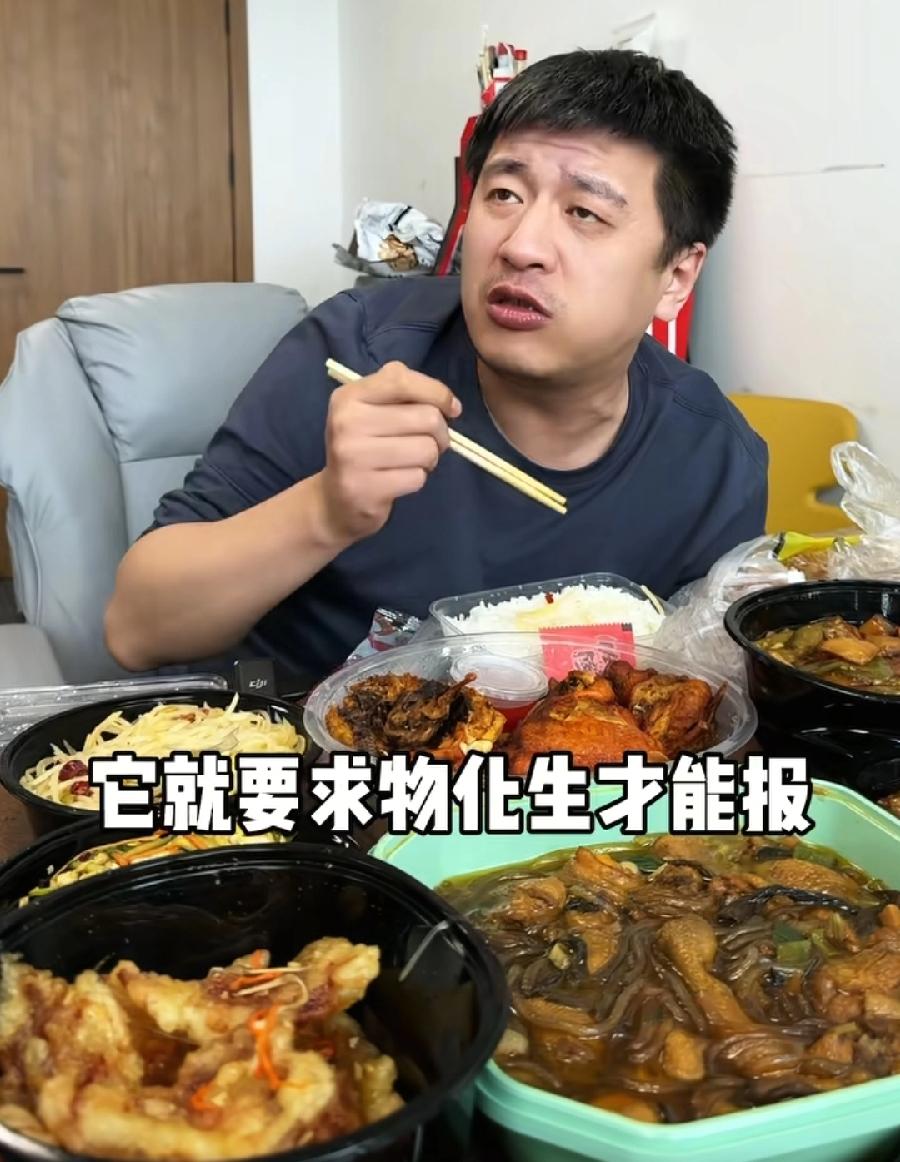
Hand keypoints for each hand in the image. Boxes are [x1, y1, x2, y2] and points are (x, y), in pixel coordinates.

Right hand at [316, 361, 461, 544]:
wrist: (336, 500)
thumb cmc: (363, 448)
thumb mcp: (370, 410)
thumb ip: (401, 391)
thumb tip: (449, 403)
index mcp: (349, 397)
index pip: (401, 381)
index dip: (437, 392)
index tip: (451, 408)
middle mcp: (347, 423)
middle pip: (426, 418)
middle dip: (440, 433)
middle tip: (429, 443)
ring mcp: (354, 458)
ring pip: (427, 449)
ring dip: (430, 458)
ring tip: (412, 462)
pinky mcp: (366, 489)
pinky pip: (417, 478)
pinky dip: (418, 479)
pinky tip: (400, 479)